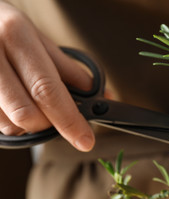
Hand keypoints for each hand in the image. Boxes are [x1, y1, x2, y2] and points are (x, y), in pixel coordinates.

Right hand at [0, 2, 93, 150]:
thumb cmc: (7, 30)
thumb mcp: (40, 41)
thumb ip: (70, 70)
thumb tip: (101, 96)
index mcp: (16, 36)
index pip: (47, 90)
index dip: (69, 120)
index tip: (85, 140)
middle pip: (27, 114)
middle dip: (49, 125)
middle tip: (58, 117)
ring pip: (9, 124)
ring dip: (29, 125)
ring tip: (31, 102)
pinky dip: (11, 121)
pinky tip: (13, 103)